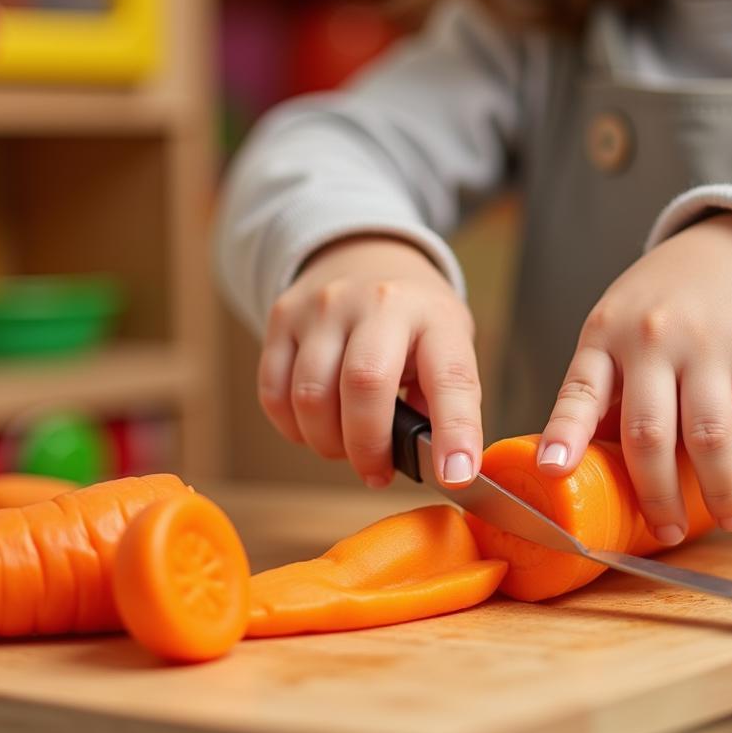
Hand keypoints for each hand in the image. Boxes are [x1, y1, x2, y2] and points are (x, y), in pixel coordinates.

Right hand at [258, 235, 481, 489]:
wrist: (364, 258)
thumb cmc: (413, 323)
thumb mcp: (448, 347)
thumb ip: (444, 401)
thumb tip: (435, 462)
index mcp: (434, 316)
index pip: (450, 377)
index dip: (455, 430)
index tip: (457, 474)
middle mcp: (379, 301)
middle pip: (364, 384)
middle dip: (368, 446)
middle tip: (377, 471)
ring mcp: (324, 306)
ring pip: (310, 395)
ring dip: (328, 442)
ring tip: (347, 445)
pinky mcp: (283, 317)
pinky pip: (274, 393)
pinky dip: (294, 427)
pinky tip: (317, 424)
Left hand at [536, 213, 731, 542]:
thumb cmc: (661, 305)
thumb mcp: (614, 330)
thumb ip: (600, 392)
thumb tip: (572, 467)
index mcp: (605, 337)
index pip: (578, 392)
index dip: (563, 435)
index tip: (551, 472)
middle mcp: (652, 339)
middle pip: (648, 433)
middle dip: (657, 495)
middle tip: (664, 530)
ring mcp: (710, 343)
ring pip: (711, 438)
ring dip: (720, 492)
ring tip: (728, 520)